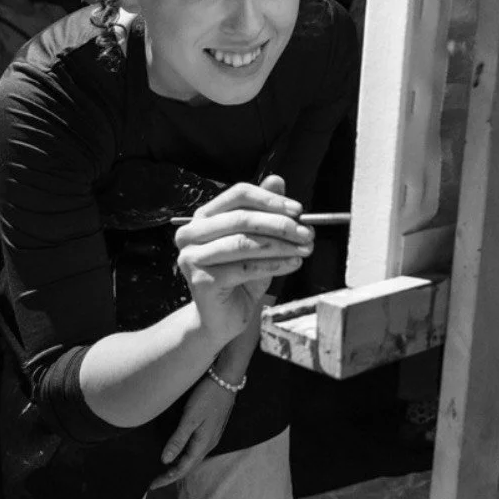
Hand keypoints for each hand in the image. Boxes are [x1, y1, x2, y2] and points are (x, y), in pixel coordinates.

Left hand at [150, 376, 234, 488]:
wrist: (226, 380)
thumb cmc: (207, 396)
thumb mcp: (191, 417)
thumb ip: (178, 439)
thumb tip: (165, 460)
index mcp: (203, 444)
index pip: (183, 469)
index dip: (167, 479)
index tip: (151, 486)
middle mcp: (209, 444)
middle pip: (188, 466)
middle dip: (171, 475)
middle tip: (153, 481)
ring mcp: (211, 437)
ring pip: (192, 458)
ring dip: (178, 466)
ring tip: (163, 470)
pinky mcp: (211, 430)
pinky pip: (196, 450)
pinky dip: (184, 456)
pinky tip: (178, 452)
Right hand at [174, 175, 312, 344]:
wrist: (222, 318)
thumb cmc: (241, 275)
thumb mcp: (258, 240)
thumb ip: (265, 211)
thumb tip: (277, 179)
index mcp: (203, 216)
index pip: (238, 194)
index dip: (270, 199)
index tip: (298, 209)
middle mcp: (191, 233)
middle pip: (241, 218)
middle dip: (280, 224)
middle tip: (308, 232)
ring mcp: (192, 257)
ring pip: (244, 243)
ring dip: (281, 245)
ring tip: (305, 249)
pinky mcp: (201, 280)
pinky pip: (245, 267)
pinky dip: (274, 265)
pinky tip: (293, 264)